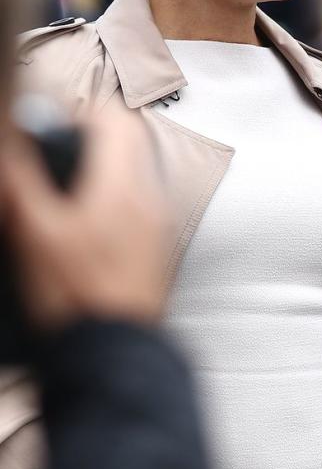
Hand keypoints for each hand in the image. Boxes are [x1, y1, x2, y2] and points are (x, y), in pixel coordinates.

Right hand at [0, 104, 169, 327]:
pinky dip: (111, 201)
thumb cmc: (76, 295)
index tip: (51, 128)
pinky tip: (81, 229)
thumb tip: (11, 143)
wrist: (114, 355)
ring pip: (133, 175)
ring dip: (100, 172)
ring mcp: (158, 225)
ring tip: (62, 195)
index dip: (82, 113)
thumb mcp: (34, 234)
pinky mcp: (156, 250)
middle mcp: (151, 198)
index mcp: (125, 185)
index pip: (117, 120)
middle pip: (128, 145)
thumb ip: (22, 182)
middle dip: (89, 142)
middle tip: (53, 160)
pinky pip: (137, 206)